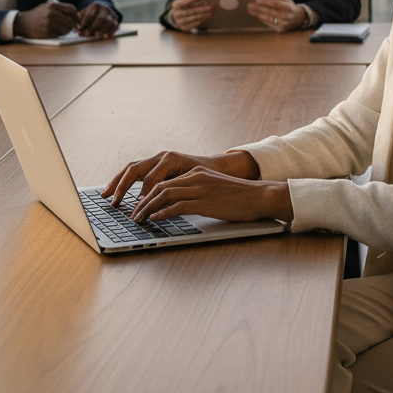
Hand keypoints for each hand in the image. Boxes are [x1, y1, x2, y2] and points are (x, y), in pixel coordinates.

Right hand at [14, 1, 77, 37]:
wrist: (22, 23)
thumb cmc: (37, 15)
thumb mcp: (46, 7)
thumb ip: (59, 9)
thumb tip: (75, 14)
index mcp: (53, 6)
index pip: (72, 9)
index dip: (75, 15)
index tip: (75, 18)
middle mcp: (52, 14)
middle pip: (71, 21)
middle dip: (72, 25)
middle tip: (71, 27)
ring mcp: (49, 24)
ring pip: (67, 29)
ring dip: (66, 31)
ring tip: (60, 29)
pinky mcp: (47, 33)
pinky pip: (59, 35)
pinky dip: (58, 34)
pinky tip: (52, 32)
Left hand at [75, 2, 118, 36]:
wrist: (103, 9)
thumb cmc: (90, 13)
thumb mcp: (83, 13)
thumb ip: (78, 20)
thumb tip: (75, 29)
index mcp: (95, 6)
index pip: (90, 14)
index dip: (84, 23)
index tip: (79, 29)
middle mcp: (105, 9)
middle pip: (100, 18)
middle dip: (93, 27)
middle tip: (87, 34)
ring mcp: (111, 14)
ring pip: (109, 22)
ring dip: (103, 30)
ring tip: (97, 36)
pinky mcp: (115, 20)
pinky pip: (115, 25)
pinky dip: (111, 31)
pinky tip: (106, 36)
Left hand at [129, 166, 292, 225]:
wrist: (259, 196)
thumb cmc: (239, 197)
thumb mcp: (214, 189)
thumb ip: (196, 192)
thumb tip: (177, 205)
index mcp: (196, 173)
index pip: (165, 181)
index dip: (148, 194)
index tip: (139, 206)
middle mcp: (195, 177)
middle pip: (160, 187)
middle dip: (142, 201)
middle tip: (133, 214)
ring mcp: (200, 189)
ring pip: (164, 195)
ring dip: (147, 208)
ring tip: (138, 219)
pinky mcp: (205, 202)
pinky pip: (177, 206)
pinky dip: (162, 213)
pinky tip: (154, 219)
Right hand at [170, 0, 213, 31]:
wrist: (178, 17)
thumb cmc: (185, 5)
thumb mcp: (185, 1)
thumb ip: (192, 0)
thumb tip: (204, 2)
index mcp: (175, 5)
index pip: (182, 2)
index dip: (188, 0)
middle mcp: (176, 14)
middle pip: (190, 11)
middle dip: (201, 9)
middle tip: (210, 7)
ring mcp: (180, 22)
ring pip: (193, 17)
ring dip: (203, 14)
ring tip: (211, 12)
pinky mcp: (184, 27)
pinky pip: (195, 23)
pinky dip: (202, 19)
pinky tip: (208, 16)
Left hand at [248, 0, 306, 32]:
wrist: (299, 18)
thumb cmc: (290, 7)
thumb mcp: (287, 0)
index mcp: (290, 7)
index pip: (276, 4)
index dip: (266, 2)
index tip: (257, 0)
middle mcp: (288, 17)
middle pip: (271, 12)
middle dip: (259, 8)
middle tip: (250, 5)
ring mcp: (284, 24)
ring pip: (269, 19)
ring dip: (258, 14)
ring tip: (250, 11)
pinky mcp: (281, 30)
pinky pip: (269, 24)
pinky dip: (262, 19)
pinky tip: (257, 15)